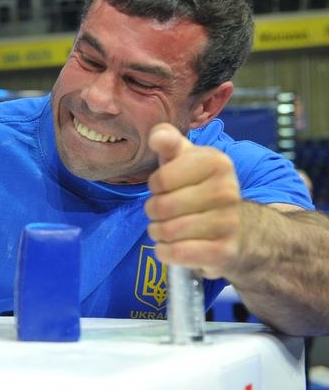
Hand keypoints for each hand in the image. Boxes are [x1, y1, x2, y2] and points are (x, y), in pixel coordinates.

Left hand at [144, 123, 242, 278]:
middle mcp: (227, 190)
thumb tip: (156, 135)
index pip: (160, 179)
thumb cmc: (198, 187)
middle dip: (153, 211)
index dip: (155, 186)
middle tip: (163, 210)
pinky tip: (170, 246)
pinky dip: (165, 252)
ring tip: (166, 228)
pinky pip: (177, 254)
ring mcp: (228, 222)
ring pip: (167, 231)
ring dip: (158, 232)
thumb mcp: (184, 160)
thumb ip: (168, 143)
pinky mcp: (224, 251)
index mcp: (216, 162)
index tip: (165, 186)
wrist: (236, 228)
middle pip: (161, 207)